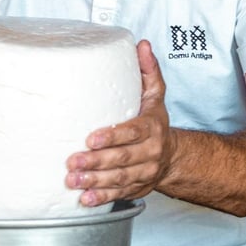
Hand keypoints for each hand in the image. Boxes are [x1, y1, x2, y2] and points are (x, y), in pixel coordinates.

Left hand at [65, 40, 172, 206]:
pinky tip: (85, 199)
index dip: (112, 137)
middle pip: (123, 159)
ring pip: (120, 179)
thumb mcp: (155, 95)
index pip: (132, 132)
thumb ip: (148, 71)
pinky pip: (120, 194)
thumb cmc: (155, 122)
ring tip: (73, 180)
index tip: (91, 139)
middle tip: (72, 162)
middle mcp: (150, 152)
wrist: (173, 156)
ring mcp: (145, 173)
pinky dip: (102, 198)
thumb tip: (141, 45)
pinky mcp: (137, 188)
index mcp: (152, 127)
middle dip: (97, 162)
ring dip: (95, 182)